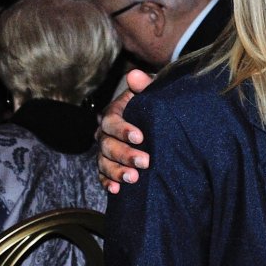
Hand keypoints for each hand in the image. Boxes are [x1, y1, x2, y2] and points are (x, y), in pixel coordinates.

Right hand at [96, 69, 154, 193]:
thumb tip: (134, 74)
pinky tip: (116, 191)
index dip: (123, 129)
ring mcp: (107, 151)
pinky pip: (103, 176)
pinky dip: (107, 183)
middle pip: (107, 145)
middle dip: (124, 154)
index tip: (140, 137)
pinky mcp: (111, 165)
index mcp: (114, 113)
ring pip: (104, 162)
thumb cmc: (156, 105)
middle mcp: (106, 133)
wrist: (161, 121)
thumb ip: (144, 85)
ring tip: (133, 178)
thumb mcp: (154, 92)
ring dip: (116, 171)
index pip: (111, 121)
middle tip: (145, 162)